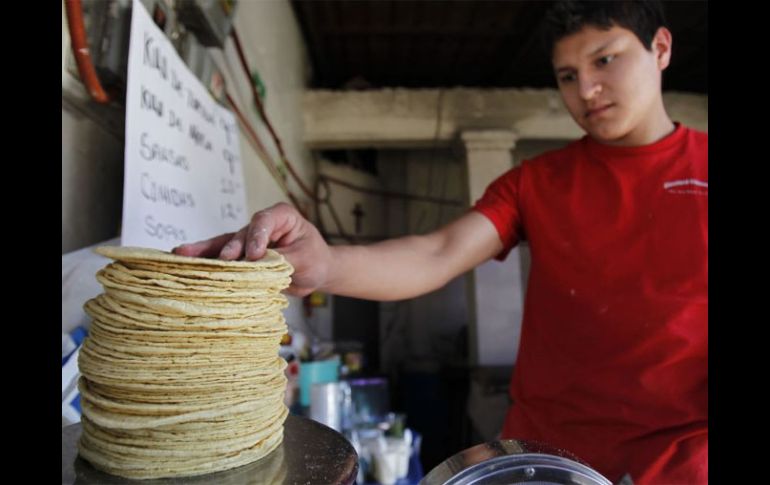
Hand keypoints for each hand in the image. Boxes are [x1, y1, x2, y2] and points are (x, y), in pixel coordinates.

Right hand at [173, 203, 331, 295]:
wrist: (316, 272)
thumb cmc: (315, 259)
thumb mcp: (305, 259)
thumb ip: (283, 259)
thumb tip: (257, 265)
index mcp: (281, 216)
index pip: (264, 221)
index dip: (257, 236)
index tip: (255, 254)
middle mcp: (261, 224)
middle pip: (241, 233)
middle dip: (231, 247)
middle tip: (224, 260)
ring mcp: (248, 239)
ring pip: (225, 243)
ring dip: (206, 251)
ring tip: (183, 254)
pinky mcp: (241, 256)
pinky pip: (222, 257)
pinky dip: (206, 261)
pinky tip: (185, 260)